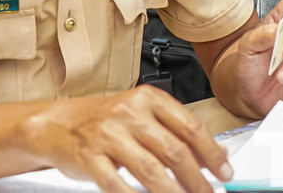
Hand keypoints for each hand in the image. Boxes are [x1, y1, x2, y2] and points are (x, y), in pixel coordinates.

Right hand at [29, 84, 232, 192]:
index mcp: (148, 98)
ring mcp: (109, 135)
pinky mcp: (90, 157)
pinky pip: (117, 184)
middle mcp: (130, 113)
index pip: (190, 127)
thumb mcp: (141, 114)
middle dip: (197, 180)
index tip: (224, 172)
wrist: (58, 123)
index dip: (212, 153)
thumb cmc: (104, 120)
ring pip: (151, 171)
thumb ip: (173, 131)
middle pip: (175, 151)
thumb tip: (212, 155)